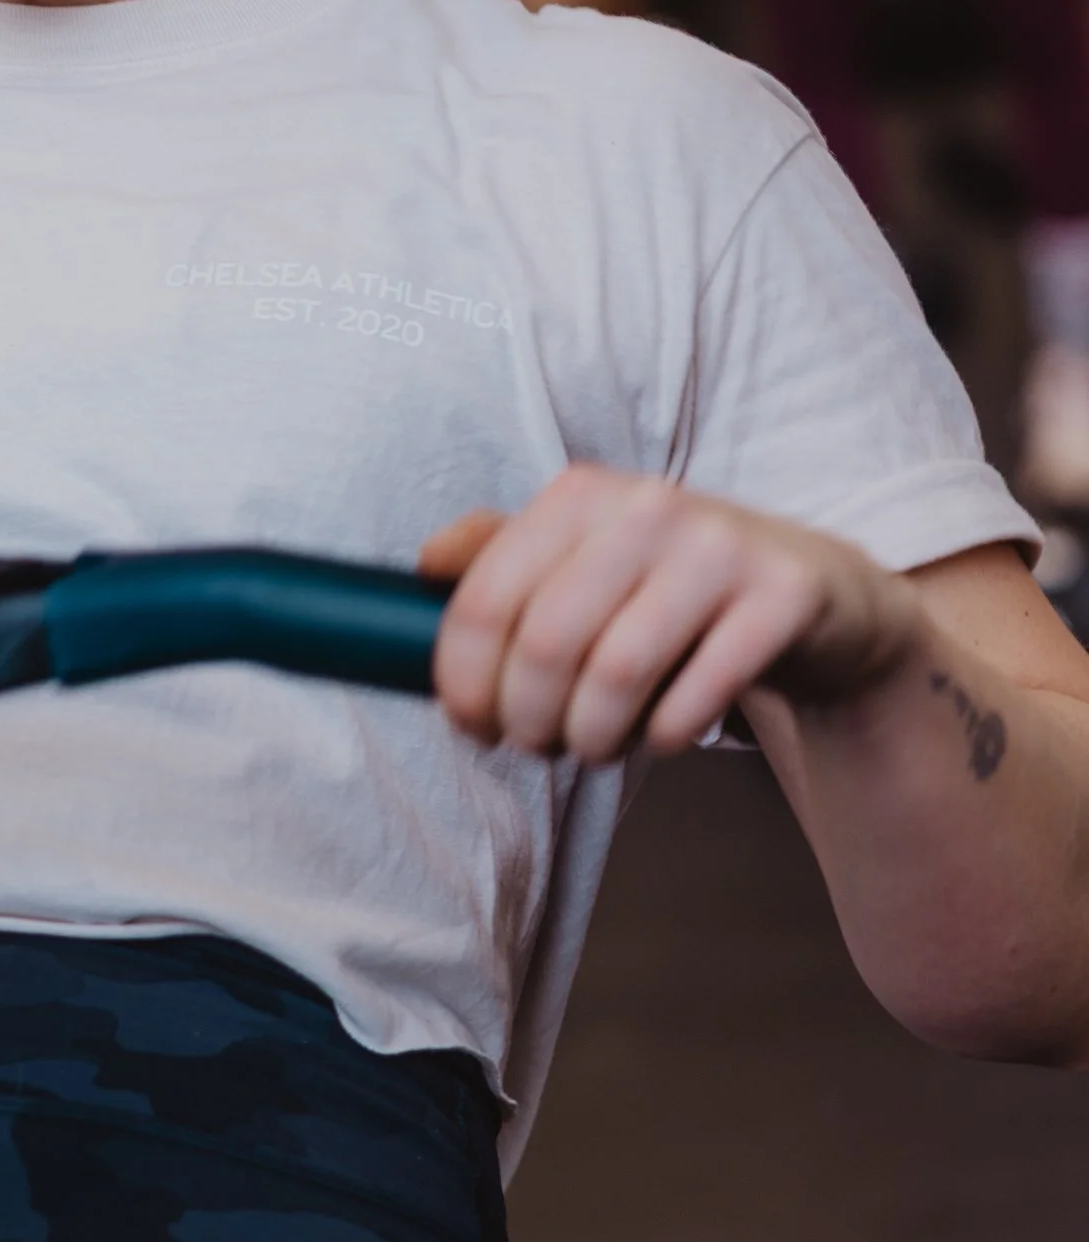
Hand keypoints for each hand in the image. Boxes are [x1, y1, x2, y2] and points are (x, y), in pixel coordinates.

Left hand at [421, 467, 922, 764]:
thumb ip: (503, 556)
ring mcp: (721, 549)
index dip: (463, 681)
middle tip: (538, 744)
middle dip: (527, 719)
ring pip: (616, 675)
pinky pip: (697, 697)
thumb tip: (426, 564)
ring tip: (594, 746)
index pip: (485, 601)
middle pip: (545, 646)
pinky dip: (664, 738)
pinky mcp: (783, 598)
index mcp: (580, 495)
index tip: (472, 724)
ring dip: (592, 737)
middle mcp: (648, 507)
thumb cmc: (672, 588)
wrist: (816, 596)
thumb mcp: (585, 557)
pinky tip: (662, 736)